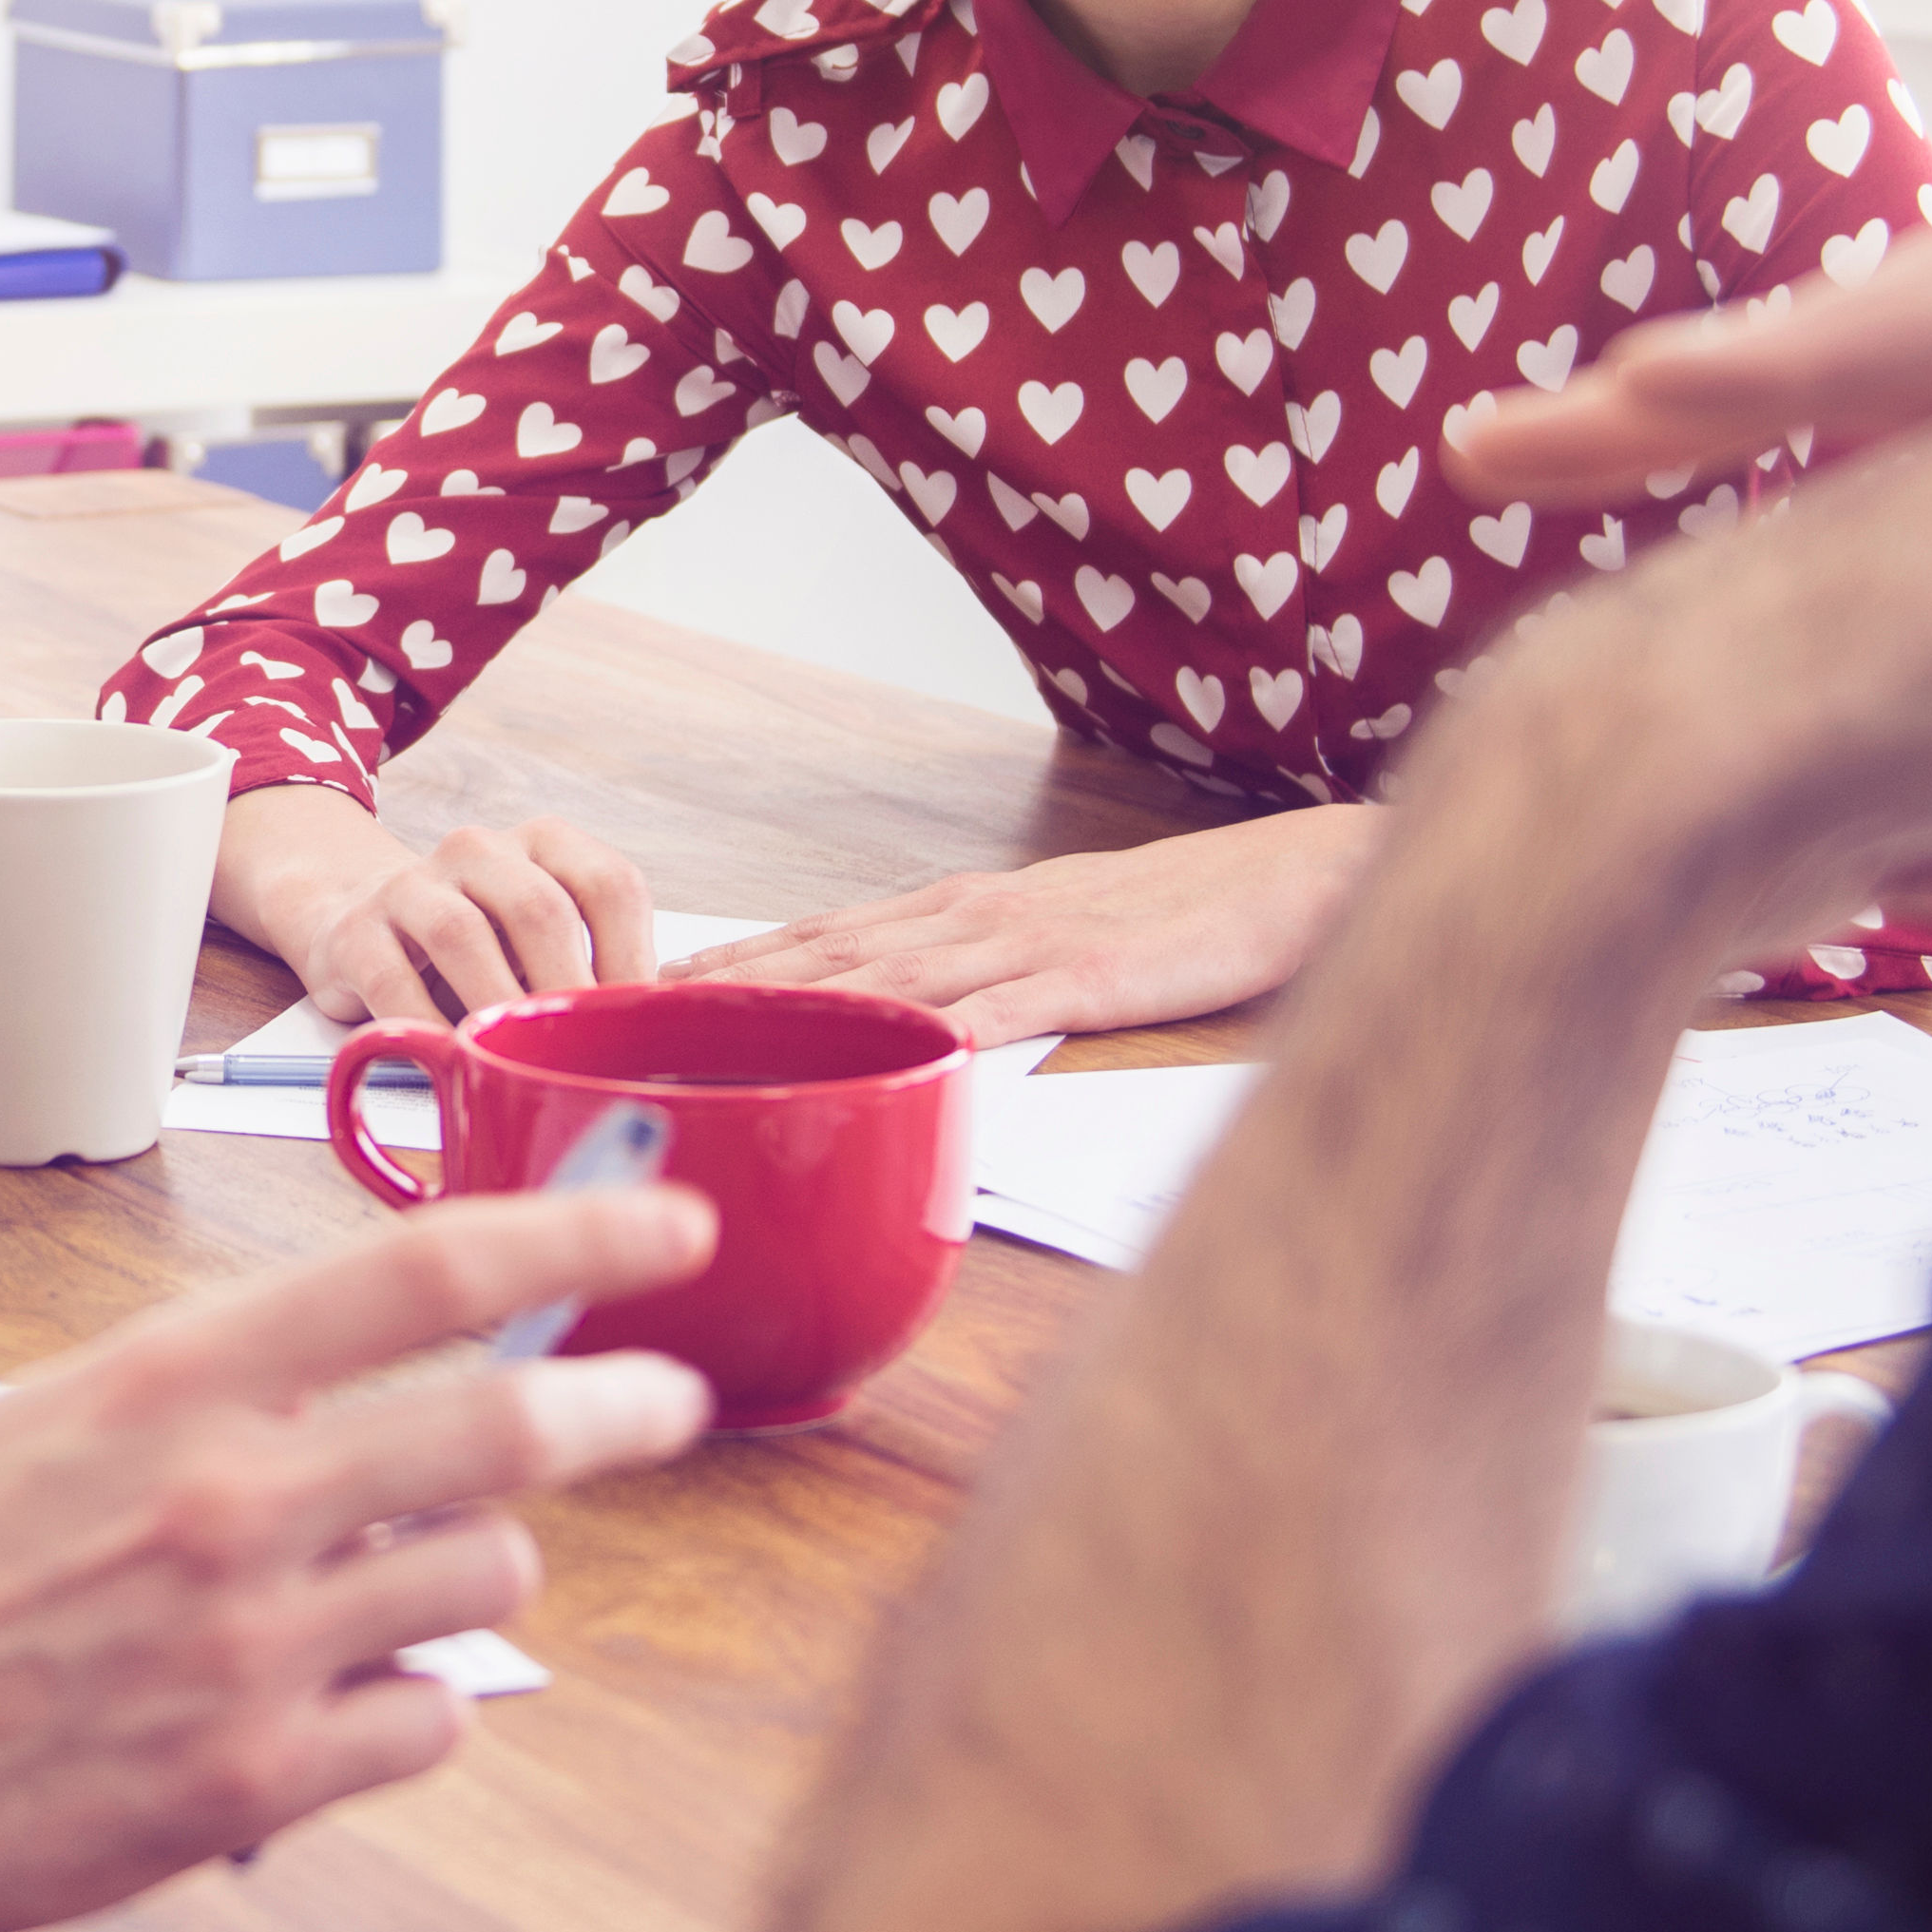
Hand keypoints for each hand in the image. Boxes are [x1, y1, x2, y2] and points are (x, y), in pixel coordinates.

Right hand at [0, 1184, 718, 1931]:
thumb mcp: (55, 1417)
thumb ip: (220, 1394)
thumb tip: (386, 1379)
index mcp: (172, 1382)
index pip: (422, 1271)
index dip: (575, 1230)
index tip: (671, 1217)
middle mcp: (226, 1499)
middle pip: (506, 1430)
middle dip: (623, 1407)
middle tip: (672, 1401)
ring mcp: (248, 1646)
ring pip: (482, 1580)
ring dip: (459, 1580)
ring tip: (364, 1599)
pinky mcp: (251, 1781)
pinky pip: (427, 1721)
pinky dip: (399, 1710)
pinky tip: (314, 1712)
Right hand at [224, 784, 656, 1021]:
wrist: (350, 918)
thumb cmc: (473, 947)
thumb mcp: (534, 941)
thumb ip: (586, 972)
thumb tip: (654, 1040)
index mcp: (541, 844)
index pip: (607, 883)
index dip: (633, 956)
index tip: (641, 1020)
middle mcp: (477, 850)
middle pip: (539, 909)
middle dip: (568, 989)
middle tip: (586, 1053)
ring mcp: (410, 885)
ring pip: (463, 935)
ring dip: (498, 1006)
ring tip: (520, 1059)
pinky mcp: (354, 931)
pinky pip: (392, 981)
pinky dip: (426, 1027)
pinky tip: (452, 1061)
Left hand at [683, 806, 1378, 1045]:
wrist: (1297, 875)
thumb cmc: (1182, 920)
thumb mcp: (1063, 943)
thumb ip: (988, 982)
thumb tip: (919, 1029)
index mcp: (965, 910)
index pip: (825, 937)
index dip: (735, 964)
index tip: (648, 992)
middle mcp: (977, 916)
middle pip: (831, 952)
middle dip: (732, 987)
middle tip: (634, 1016)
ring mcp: (1032, 943)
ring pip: (893, 978)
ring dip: (802, 1008)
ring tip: (717, 1038)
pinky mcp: (1093, 978)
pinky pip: (1002, 1009)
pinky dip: (939, 1032)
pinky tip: (887, 1057)